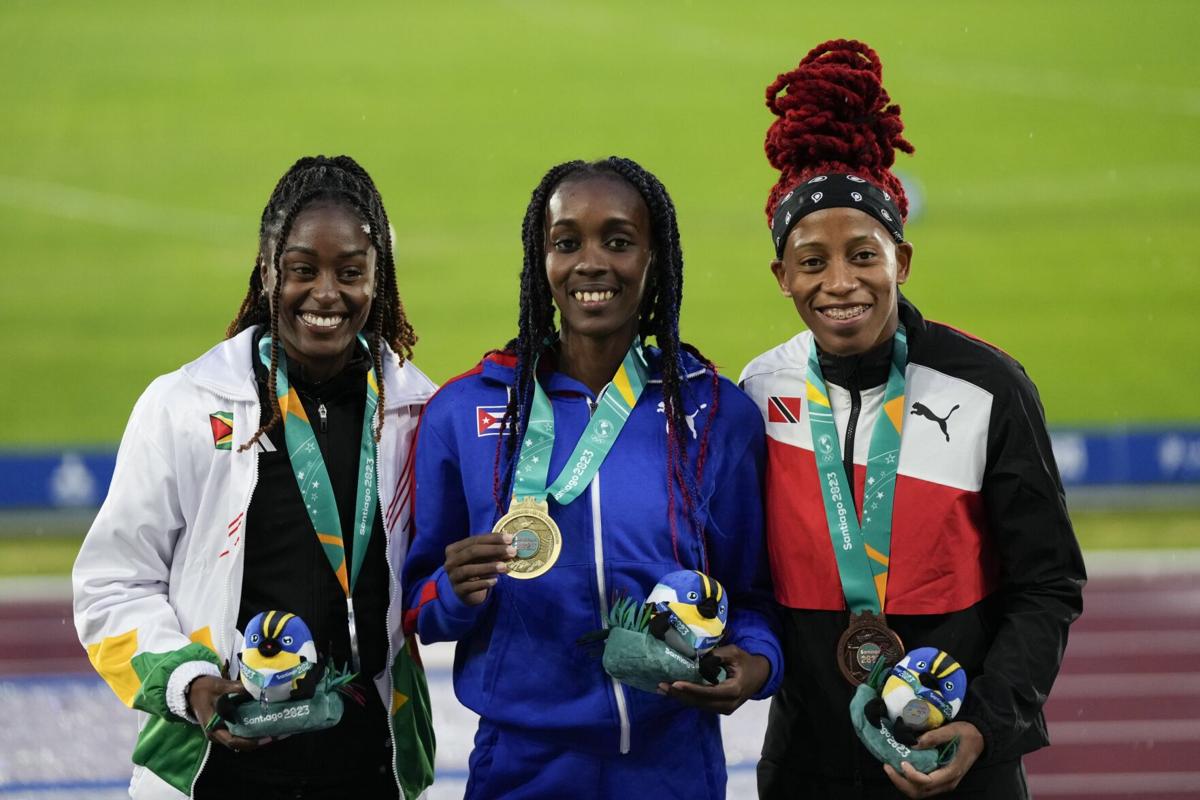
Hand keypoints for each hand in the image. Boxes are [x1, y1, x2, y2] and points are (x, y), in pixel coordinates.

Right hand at [186, 676, 271, 752]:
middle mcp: (217, 734)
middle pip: (238, 744)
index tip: (265, 738)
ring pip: (239, 740)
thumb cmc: (204, 689)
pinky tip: (263, 724)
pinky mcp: (224, 726)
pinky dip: (250, 731)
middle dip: (256, 741)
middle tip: (275, 735)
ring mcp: (220, 731)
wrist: (191, 689)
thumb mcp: (219, 686)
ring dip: (254, 737)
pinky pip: (238, 733)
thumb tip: (254, 688)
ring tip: (273, 731)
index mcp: (213, 728)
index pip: (232, 741)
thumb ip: (235, 688)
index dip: (249, 742)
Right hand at [444, 532, 514, 605]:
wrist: (466, 592)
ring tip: (504, 567)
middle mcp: (450, 562)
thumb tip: (510, 546)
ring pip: (469, 570)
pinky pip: (470, 586)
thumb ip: (493, 551)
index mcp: (454, 549)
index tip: (510, 538)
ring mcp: (452, 577)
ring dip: (488, 567)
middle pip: (472, 552)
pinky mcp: (458, 591)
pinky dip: (483, 583)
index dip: (492, 538)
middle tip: (511, 551)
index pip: (474, 540)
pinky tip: (495, 581)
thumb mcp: (481, 558)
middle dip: (493, 550)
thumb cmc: (474, 568)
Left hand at [656, 645, 770, 714]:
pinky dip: (687, 698)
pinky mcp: (719, 708)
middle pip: (700, 702)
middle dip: (680, 694)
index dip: (691, 688)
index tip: (675, 683)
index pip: (709, 692)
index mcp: (733, 690)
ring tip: (662, 688)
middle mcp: (728, 704)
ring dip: (680, 697)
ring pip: (698, 705)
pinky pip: (701, 704)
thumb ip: (717, 655)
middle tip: (661, 685)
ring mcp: (724, 709)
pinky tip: (674, 692)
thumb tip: (697, 659)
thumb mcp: (734, 653)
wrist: (760, 676)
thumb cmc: (746, 662)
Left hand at [883, 721, 983, 796]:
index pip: (927, 782)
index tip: (902, 762)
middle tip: (887, 766)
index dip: (912, 775)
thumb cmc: (967, 734)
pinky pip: (921, 787)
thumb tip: (913, 743)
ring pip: (919, 792)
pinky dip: (908, 781)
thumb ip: (933, 737)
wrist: (979, 739)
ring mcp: (943, 783)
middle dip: (901, 782)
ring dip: (903, 783)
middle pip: (920, 792)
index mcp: (951, 772)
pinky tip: (900, 768)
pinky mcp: (939, 780)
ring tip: (890, 767)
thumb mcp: (952, 730)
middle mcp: (947, 782)